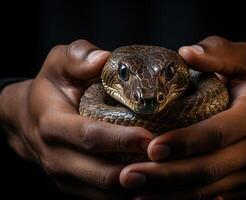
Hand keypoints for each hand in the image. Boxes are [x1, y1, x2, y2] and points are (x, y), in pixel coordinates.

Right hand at [0, 40, 152, 198]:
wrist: (27, 118)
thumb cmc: (50, 87)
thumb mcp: (59, 63)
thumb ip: (78, 57)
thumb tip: (105, 59)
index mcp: (52, 123)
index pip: (89, 135)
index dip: (120, 139)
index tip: (149, 138)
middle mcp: (56, 155)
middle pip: (98, 173)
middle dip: (133, 172)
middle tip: (165, 164)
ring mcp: (62, 175)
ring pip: (101, 192)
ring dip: (132, 188)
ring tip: (161, 178)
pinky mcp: (71, 186)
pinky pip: (99, 198)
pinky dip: (124, 195)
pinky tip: (148, 185)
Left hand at [120, 36, 245, 198]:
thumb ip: (219, 53)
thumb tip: (186, 52)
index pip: (219, 132)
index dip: (186, 141)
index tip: (153, 147)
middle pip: (209, 168)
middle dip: (167, 175)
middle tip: (130, 175)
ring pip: (208, 189)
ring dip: (169, 193)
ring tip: (134, 189)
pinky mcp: (242, 182)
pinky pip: (212, 196)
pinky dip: (182, 198)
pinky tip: (154, 196)